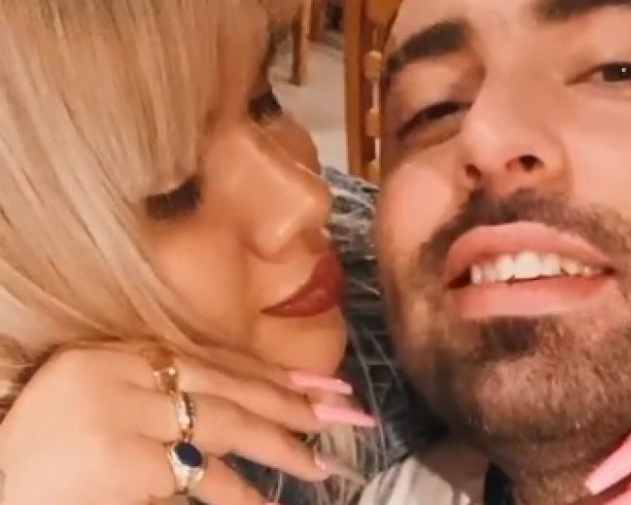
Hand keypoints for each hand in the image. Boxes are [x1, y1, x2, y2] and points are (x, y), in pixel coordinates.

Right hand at [0, 346, 374, 504]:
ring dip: (275, 448)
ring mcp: (122, 418)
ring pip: (219, 427)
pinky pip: (192, 480)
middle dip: (291, 405)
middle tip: (346, 417)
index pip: (215, 361)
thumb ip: (161, 391)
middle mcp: (123, 376)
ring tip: (320, 467)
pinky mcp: (121, 463)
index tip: (326, 386)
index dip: (274, 375)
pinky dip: (234, 494)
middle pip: (227, 388)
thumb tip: (239, 407)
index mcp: (119, 354)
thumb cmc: (42, 447)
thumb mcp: (102, 397)